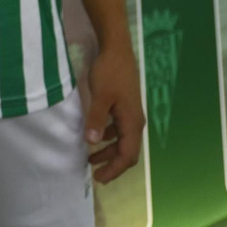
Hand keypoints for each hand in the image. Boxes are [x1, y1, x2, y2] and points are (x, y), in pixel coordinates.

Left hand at [83, 41, 144, 183]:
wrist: (117, 49)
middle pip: (128, 151)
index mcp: (132, 122)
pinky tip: (96, 136)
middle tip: (95, 173)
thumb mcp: (100, 96)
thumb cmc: (109, 72)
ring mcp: (131, 113)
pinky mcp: (125, 106)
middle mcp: (135, 121)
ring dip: (109, 151)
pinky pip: (119, 129)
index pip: (128, 155)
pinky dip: (108, 138)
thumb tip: (92, 142)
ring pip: (123, 141)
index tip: (99, 178)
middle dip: (112, 164)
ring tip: (91, 158)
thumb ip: (96, 119)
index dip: (114, 169)